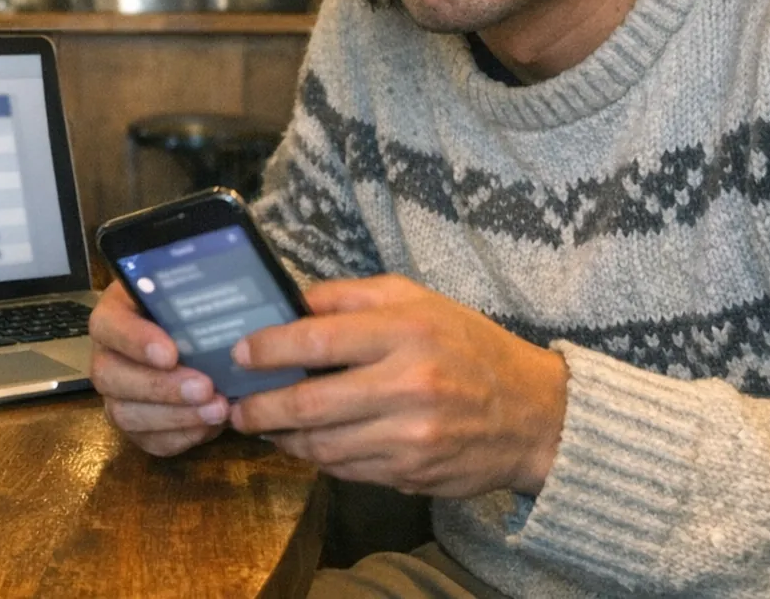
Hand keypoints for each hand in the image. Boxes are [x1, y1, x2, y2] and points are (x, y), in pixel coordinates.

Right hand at [87, 282, 228, 455]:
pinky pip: (148, 441)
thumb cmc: (196, 305)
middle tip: (205, 387)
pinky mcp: (136, 426)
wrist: (206, 339)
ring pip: (125, 415)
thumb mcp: (194, 287)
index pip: (107, 325)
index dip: (134, 341)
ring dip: (174, 417)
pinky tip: (211, 427)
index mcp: (116, 313)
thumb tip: (220, 286)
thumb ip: (198, 289)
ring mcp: (117, 394)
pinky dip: (180, 438)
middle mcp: (107, 355)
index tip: (170, 353)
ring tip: (219, 410)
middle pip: (109, 376)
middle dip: (159, 387)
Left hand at [228, 274, 567, 496]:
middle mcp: (408, 385)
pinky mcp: (412, 473)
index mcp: (407, 331)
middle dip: (260, 407)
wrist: (535, 415)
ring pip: (321, 445)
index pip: (318, 339)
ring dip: (282, 437)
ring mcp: (411, 436)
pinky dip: (317, 458)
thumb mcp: (417, 299)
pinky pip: (345, 470)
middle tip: (234, 406)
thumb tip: (290, 302)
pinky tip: (305, 443)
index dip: (269, 348)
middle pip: (309, 402)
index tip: (239, 353)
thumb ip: (350, 297)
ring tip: (262, 425)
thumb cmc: (468, 346)